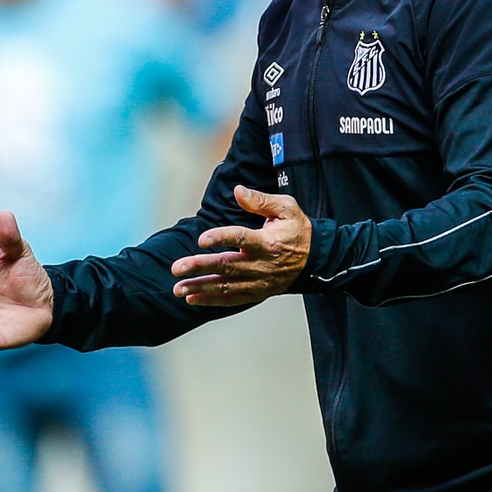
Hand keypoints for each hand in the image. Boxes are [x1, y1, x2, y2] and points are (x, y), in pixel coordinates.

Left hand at [171, 185, 310, 306]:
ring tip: (178, 288)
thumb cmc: (298, 229)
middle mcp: (262, 264)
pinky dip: (212, 300)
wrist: (316, 258)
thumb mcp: (286, 208)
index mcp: (268, 242)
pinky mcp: (258, 292)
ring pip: (226, 286)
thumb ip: (261, 200)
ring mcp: (259, 281)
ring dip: (200, 287)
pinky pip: (232, 299)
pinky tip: (192, 298)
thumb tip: (238, 190)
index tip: (201, 239)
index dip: (220, 238)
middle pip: (227, 266)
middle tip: (176, 268)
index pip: (241, 238)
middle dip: (199, 267)